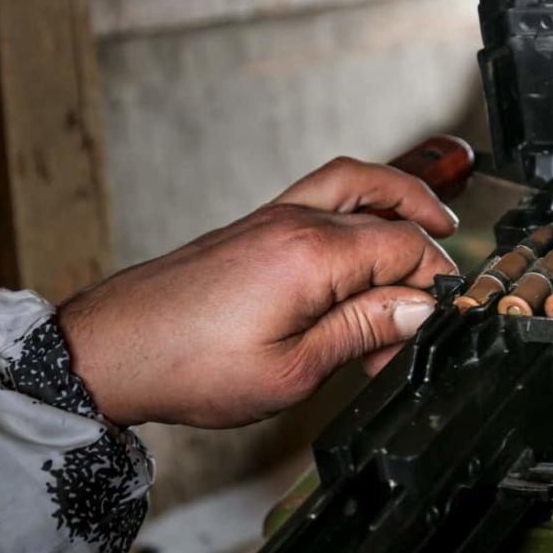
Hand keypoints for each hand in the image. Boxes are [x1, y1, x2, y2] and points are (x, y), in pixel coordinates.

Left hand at [58, 157, 458, 427]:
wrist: (113, 349)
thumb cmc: (190, 365)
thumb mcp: (293, 369)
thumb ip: (363, 329)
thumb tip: (418, 307)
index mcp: (313, 255)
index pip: (405, 249)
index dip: (434, 286)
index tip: (433, 326)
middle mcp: (298, 222)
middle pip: (390, 214)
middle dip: (422, 257)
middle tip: (439, 287)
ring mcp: (275, 217)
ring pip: (358, 182)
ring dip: (400, 197)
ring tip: (433, 220)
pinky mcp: (258, 224)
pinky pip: (324, 191)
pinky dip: (360, 200)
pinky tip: (365, 228)